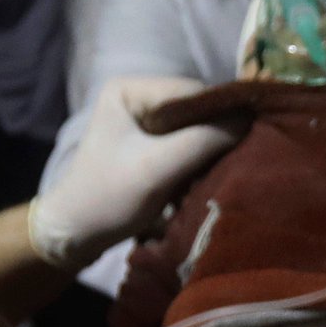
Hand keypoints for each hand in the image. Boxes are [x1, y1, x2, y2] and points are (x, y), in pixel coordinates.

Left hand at [29, 74, 239, 268]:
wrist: (74, 237)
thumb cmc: (108, 198)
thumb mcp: (157, 168)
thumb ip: (204, 140)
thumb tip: (251, 119)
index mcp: (131, 89)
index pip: (193, 92)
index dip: (222, 113)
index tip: (251, 136)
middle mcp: (139, 99)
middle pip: (196, 112)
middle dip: (216, 135)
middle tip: (241, 158)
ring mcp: (144, 125)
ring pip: (195, 131)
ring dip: (210, 152)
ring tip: (226, 171)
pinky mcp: (151, 149)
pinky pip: (187, 148)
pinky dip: (200, 164)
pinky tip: (207, 179)